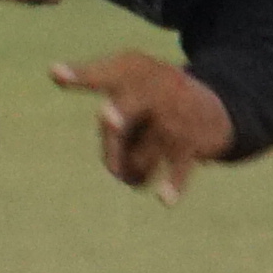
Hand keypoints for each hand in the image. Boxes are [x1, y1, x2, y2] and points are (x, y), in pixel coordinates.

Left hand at [50, 51, 234, 199]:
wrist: (217, 103)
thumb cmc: (155, 100)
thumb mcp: (131, 95)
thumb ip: (111, 121)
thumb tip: (116, 168)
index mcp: (131, 72)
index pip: (101, 75)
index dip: (80, 74)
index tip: (55, 73)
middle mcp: (154, 89)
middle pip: (118, 119)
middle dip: (114, 119)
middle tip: (108, 118)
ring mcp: (174, 116)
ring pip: (136, 159)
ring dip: (133, 172)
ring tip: (137, 168)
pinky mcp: (193, 142)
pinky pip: (177, 168)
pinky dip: (173, 184)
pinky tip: (165, 200)